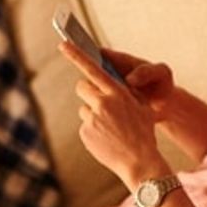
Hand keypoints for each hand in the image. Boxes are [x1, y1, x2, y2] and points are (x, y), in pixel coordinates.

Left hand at [60, 42, 169, 188]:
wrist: (140, 161)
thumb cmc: (143, 131)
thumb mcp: (140, 105)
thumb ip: (125, 90)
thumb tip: (111, 78)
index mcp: (117, 92)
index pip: (92, 68)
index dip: (76, 55)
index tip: (62, 44)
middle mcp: (102, 103)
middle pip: (82, 87)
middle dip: (89, 91)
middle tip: (101, 101)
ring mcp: (92, 119)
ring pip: (84, 107)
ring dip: (93, 113)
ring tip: (110, 127)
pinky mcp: (85, 133)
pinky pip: (85, 124)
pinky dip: (93, 129)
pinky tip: (106, 137)